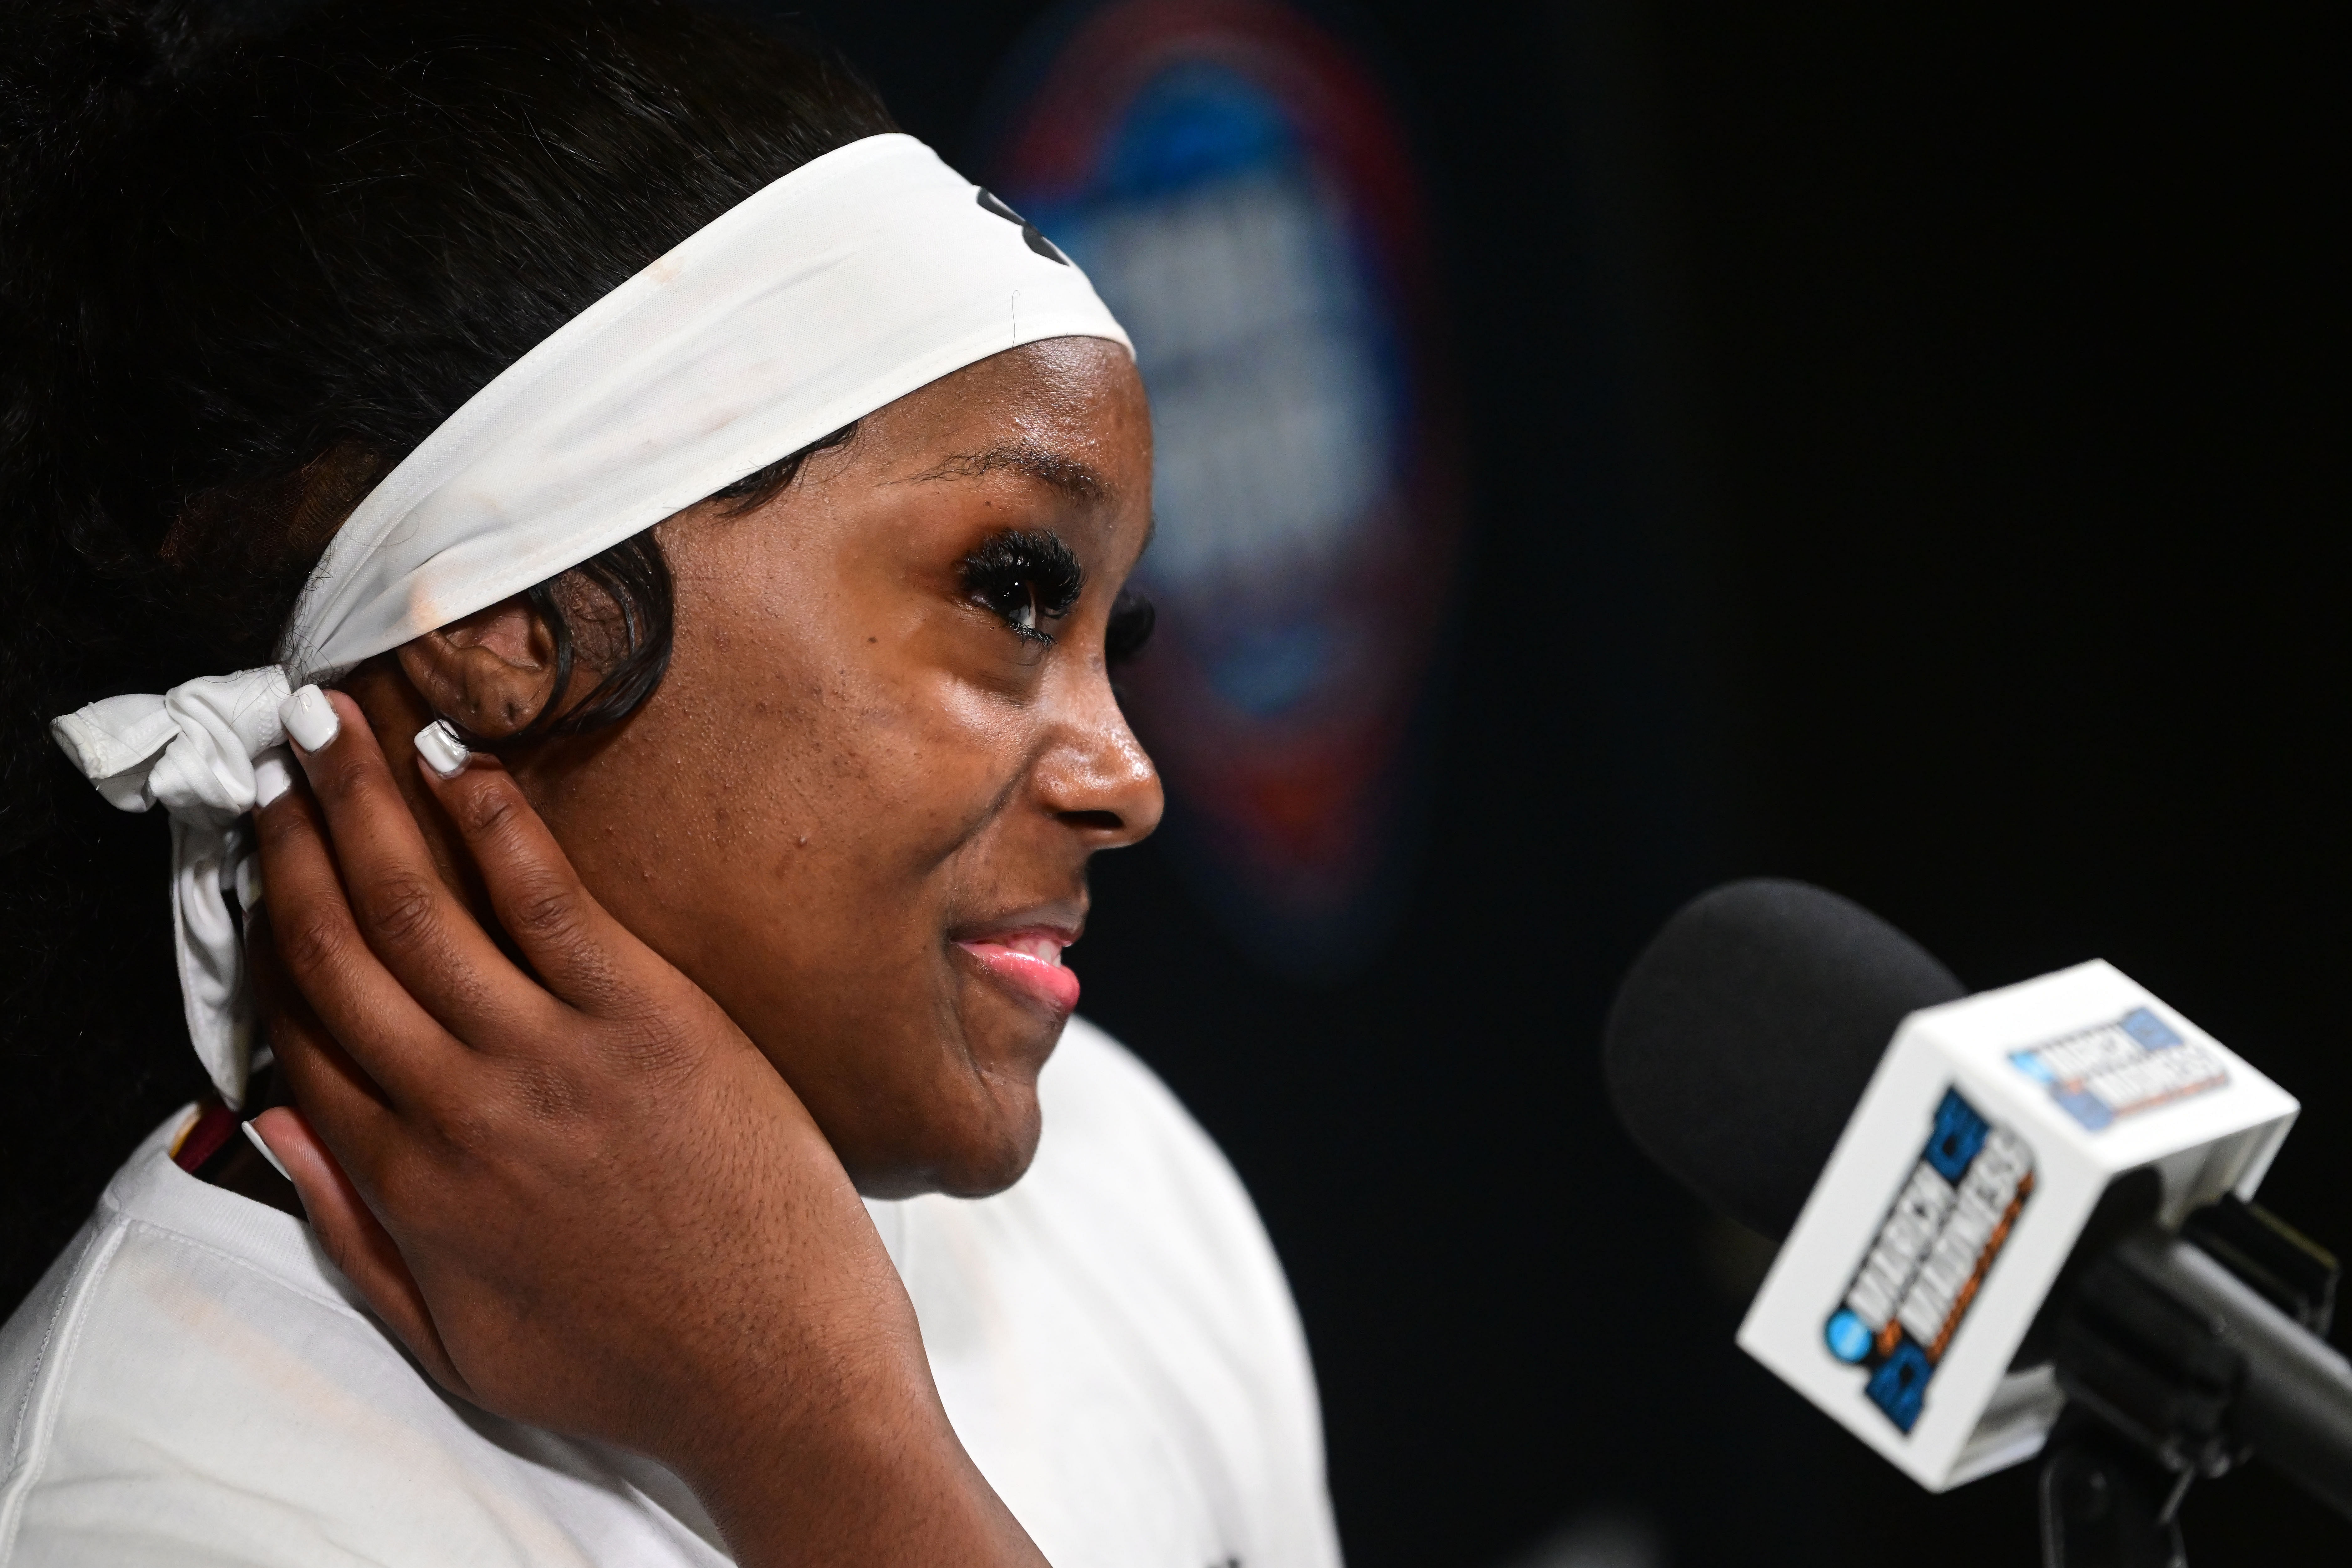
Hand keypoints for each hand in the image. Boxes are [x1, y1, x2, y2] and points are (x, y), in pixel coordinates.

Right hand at [250, 691, 1039, 1565]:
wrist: (776, 1374)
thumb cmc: (630, 1361)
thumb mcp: (456, 1341)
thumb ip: (356, 1237)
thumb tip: (282, 1129)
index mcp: (413, 1183)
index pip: (305, 1035)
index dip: (274, 942)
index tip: (264, 870)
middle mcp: (461, 1106)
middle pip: (341, 948)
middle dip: (295, 843)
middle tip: (279, 759)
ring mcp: (554, 1056)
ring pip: (420, 905)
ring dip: (366, 803)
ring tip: (334, 725)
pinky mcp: (649, 1019)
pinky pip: (549, 897)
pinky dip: (492, 820)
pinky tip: (454, 759)